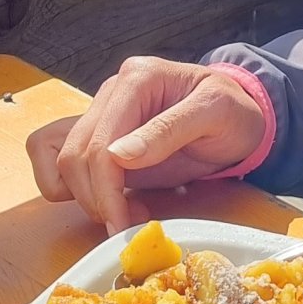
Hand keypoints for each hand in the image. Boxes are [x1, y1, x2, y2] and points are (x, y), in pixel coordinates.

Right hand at [25, 55, 266, 234]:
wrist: (241, 118)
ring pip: (62, 160)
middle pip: (74, 155)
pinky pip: (61, 160)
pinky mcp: (101, 137)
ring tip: (125, 212)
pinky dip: (73, 188)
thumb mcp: (215, 114)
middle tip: (129, 223)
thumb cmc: (234, 112)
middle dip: (96, 199)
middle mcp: (112, 92)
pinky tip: (111, 201)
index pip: (100, 143)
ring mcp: (103, 113)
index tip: (122, 224)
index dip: (105, 189)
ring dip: (84, 196)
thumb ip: (168, 130)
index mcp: (137, 79)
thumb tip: (119, 155)